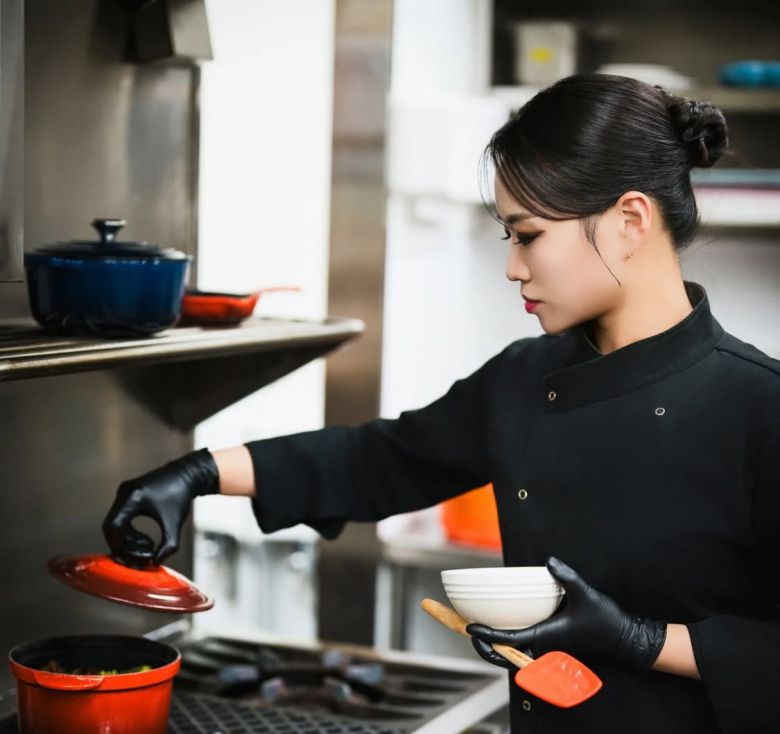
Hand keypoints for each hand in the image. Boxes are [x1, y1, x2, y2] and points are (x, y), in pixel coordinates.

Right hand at [102, 449, 219, 565]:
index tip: (127, 558)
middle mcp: (125, 492)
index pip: (113, 526)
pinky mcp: (129, 492)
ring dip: (128, 538)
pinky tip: (144, 538)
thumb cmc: (181, 496)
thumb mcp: (175, 523)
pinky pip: (121, 515)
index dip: (117, 545)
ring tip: (148, 545)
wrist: (188, 475)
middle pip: (112, 525)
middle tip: (141, 554)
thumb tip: (155, 563)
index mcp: (132, 497)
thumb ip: (168, 546)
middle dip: (124, 544)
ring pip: (116, 521)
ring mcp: (125, 490)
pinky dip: (129, 529)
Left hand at [466, 556, 666, 670]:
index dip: (488, 635)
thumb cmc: (605, 621)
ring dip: (495, 646)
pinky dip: (510, 641)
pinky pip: (524, 646)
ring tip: (479, 631)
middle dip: (486, 647)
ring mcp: (547, 645)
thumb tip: (550, 562)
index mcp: (546, 635)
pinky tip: (504, 628)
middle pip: (506, 653)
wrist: (624, 639)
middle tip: (468, 631)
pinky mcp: (552, 642)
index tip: (470, 628)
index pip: (509, 639)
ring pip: (514, 652)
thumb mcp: (585, 594)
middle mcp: (543, 643)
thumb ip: (567, 577)